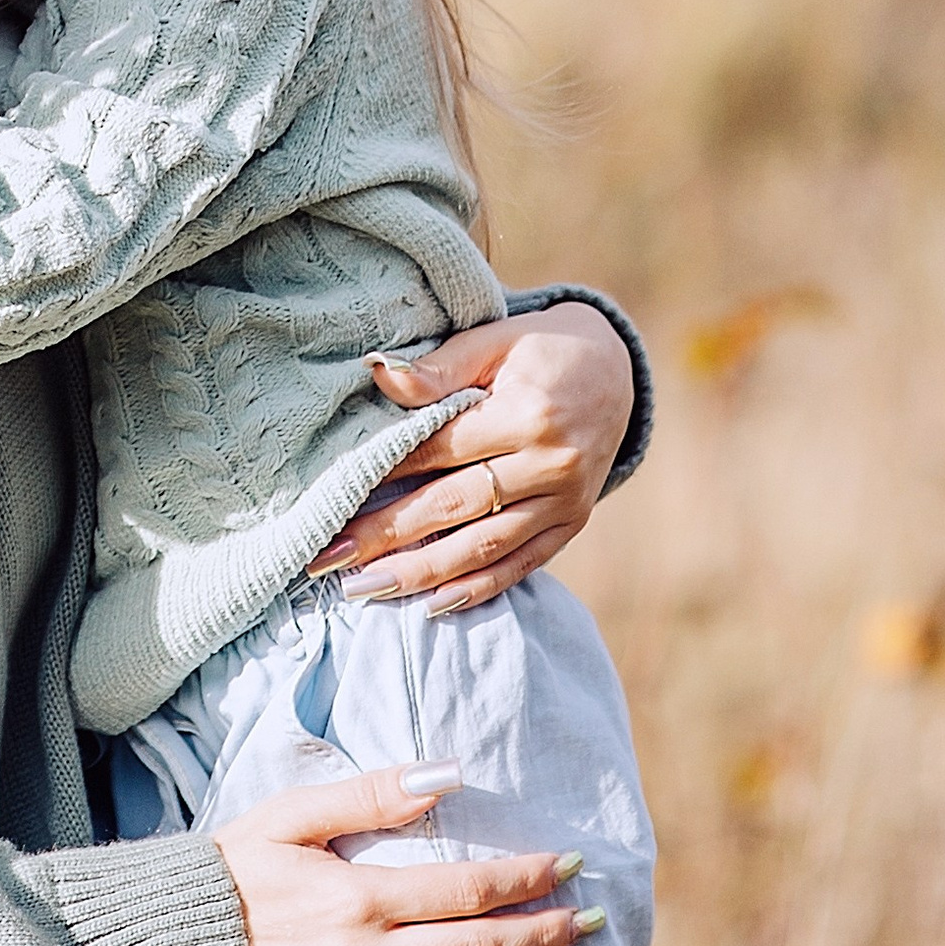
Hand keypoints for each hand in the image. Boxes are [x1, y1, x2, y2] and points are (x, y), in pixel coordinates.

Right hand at [213, 761, 597, 945]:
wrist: (178, 938)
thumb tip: (447, 775)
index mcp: (358, 899)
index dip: (527, 879)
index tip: (570, 865)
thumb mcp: (295, 812)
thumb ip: (371, 794)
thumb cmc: (238, 864)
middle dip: (544, 934)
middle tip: (592, 920)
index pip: (468, 892)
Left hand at [311, 305, 633, 612]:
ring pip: (484, 546)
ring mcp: (565, 501)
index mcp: (528, 414)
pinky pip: (521, 564)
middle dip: (386, 535)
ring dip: (421, 573)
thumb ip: (439, 367)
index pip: (441, 451)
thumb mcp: (495, 341)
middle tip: (328, 558)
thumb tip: (378, 373)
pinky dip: (477, 588)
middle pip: (455, 506)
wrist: (616, 372)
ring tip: (364, 589)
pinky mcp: (571, 524)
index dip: (386, 475)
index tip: (335, 498)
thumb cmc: (540, 351)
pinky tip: (431, 604)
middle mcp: (551, 463)